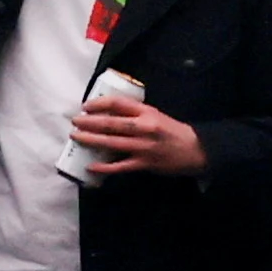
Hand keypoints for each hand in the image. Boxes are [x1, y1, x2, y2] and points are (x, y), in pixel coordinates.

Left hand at [74, 91, 206, 180]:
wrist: (196, 150)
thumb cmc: (173, 131)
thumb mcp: (155, 115)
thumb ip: (134, 113)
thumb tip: (107, 111)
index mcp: (147, 113)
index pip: (118, 103)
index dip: (99, 103)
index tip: (86, 106)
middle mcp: (144, 128)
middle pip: (111, 123)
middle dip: (89, 122)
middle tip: (75, 121)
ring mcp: (144, 147)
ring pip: (112, 143)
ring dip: (91, 140)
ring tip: (76, 137)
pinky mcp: (145, 164)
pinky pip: (121, 166)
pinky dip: (105, 167)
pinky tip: (91, 166)